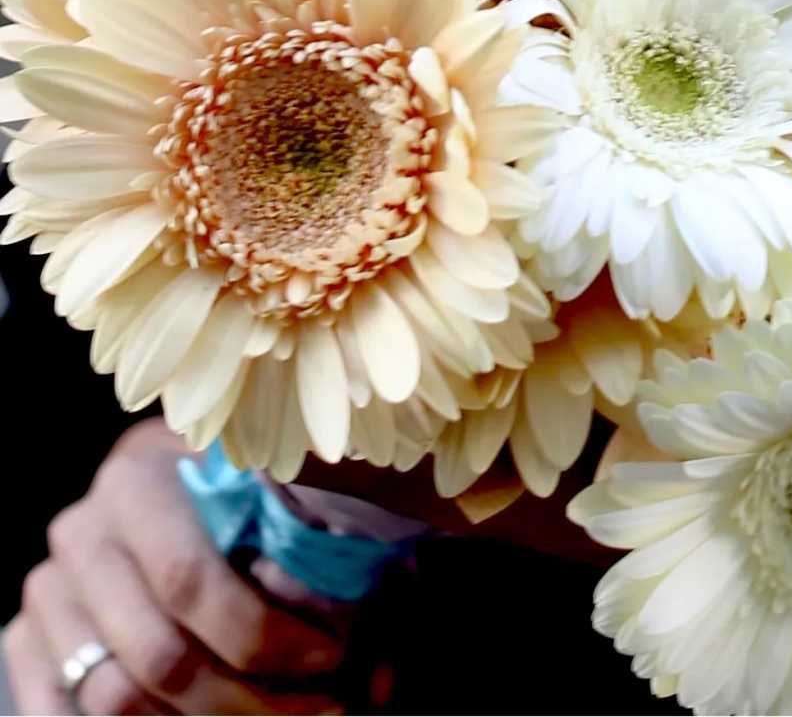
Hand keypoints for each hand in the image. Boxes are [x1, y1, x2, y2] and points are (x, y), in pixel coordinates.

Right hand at [4, 422, 348, 715]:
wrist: (140, 494)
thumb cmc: (229, 487)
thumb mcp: (266, 485)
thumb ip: (305, 527)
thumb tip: (370, 612)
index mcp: (140, 483)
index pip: (192, 580)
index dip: (264, 632)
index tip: (329, 657)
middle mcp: (83, 537)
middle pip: (158, 656)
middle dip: (246, 699)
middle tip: (316, 710)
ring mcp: (47, 595)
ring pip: (115, 702)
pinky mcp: (23, 645)